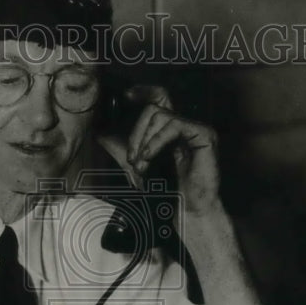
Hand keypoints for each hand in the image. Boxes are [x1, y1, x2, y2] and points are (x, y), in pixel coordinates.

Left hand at [98, 85, 221, 214]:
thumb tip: (101, 133)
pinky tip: (149, 157)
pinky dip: (156, 141)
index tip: (126, 96)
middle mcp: (184, 126)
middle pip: (155, 108)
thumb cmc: (168, 193)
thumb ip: (123, 149)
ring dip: (144, 141)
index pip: (159, 99)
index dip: (144, 92)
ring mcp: (195, 129)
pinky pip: (174, 125)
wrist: (187, 212)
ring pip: (161, 115)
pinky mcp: (204, 135)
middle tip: (131, 158)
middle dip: (136, 132)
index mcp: (170, 131)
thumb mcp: (137, 167)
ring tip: (141, 165)